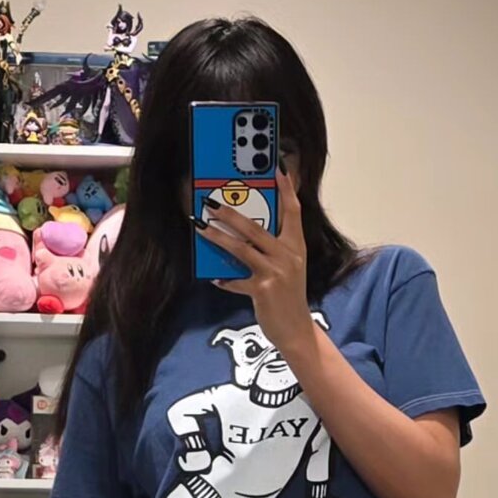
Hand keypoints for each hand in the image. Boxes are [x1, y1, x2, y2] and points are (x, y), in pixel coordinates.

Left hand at [199, 166, 316, 358]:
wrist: (296, 330)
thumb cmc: (289, 296)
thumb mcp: (288, 268)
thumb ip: (273, 249)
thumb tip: (245, 233)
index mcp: (296, 246)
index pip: (293, 211)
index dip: (286, 189)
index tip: (277, 168)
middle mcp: (288, 256)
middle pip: (256, 228)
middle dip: (230, 213)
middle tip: (210, 202)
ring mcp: (276, 272)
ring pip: (242, 248)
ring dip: (218, 237)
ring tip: (201, 227)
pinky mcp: (263, 290)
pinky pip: (237, 280)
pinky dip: (225, 279)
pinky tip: (215, 277)